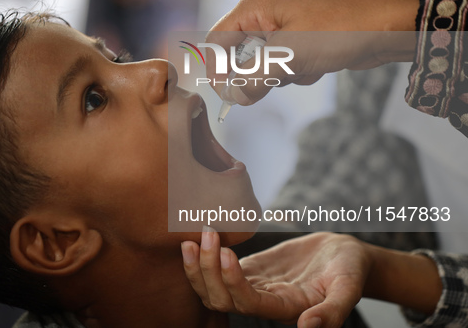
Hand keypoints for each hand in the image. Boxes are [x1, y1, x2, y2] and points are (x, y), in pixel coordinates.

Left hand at [182, 230, 371, 327]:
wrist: (346, 255)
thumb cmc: (350, 271)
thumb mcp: (349, 289)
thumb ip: (332, 311)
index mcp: (284, 309)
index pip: (247, 303)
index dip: (232, 281)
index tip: (226, 251)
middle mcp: (264, 301)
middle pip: (221, 298)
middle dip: (207, 271)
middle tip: (207, 235)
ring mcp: (254, 284)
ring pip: (214, 286)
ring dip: (200, 265)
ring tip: (195, 236)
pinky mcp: (251, 268)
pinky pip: (220, 267)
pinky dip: (206, 256)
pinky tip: (200, 235)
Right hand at [204, 0, 417, 104]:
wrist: (385, 28)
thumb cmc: (339, 31)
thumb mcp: (288, 58)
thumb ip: (252, 79)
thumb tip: (233, 97)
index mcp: (256, 5)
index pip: (218, 40)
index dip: (218, 70)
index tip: (228, 94)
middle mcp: (266, 10)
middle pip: (240, 54)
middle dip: (261, 72)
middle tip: (280, 77)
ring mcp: (284, 22)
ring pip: (262, 62)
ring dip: (282, 73)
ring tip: (306, 65)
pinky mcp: (299, 35)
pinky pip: (283, 62)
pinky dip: (297, 70)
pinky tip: (317, 64)